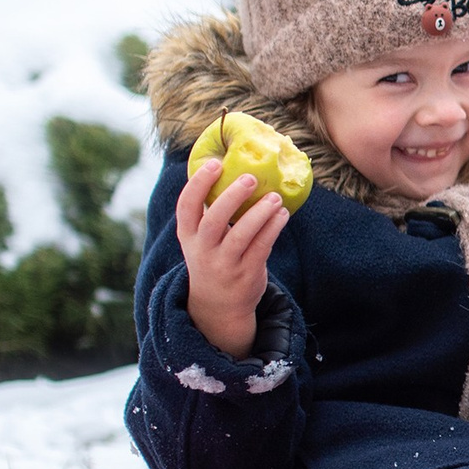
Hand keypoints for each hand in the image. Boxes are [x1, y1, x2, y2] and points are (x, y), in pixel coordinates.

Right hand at [177, 157, 289, 359]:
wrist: (217, 305)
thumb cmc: (213, 257)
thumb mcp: (201, 239)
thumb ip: (210, 213)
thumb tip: (233, 170)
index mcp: (188, 236)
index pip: (186, 206)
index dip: (198, 183)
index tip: (215, 163)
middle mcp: (202, 250)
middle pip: (213, 221)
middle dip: (231, 197)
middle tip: (250, 178)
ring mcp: (224, 264)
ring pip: (241, 236)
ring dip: (260, 214)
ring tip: (275, 197)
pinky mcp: (246, 274)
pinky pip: (261, 248)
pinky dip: (273, 229)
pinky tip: (282, 214)